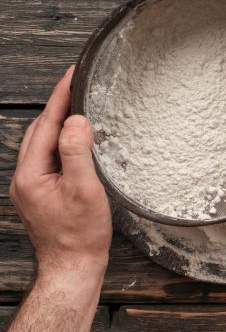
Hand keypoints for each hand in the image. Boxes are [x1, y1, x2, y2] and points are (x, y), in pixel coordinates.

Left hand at [8, 67, 110, 330]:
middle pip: (38, 131)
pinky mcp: (39, 194)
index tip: (70, 75)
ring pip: (41, 145)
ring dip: (57, 124)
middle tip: (75, 85)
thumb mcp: (85, 190)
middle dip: (56, 106)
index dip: (59, 98)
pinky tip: (74, 142)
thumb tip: (76, 121)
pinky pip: (46, 158)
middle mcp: (25, 179)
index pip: (45, 125)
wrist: (72, 266)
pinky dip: (59, 143)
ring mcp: (30, 187)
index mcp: (31, 174)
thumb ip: (77, 153)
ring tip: (76, 108)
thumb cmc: (80, 235)